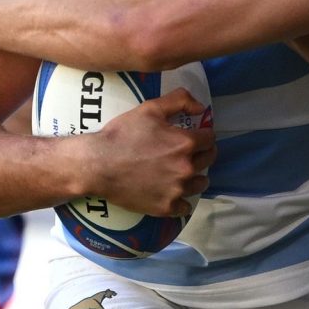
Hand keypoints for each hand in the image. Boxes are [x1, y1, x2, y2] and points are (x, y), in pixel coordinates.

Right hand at [76, 89, 214, 217]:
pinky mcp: (166, 207)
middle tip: (189, 153)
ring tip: (183, 174)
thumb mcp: (150, 108)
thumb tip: (202, 108)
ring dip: (196, 177)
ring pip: (200, 184)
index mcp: (185, 143)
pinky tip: (173, 193)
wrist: (98, 165)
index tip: (196, 136)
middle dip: (202, 153)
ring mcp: (177, 190)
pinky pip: (185, 207)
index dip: (203, 135)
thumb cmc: (122, 134)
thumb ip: (179, 100)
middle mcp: (186, 168)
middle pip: (208, 160)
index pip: (210, 138)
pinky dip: (182, 200)